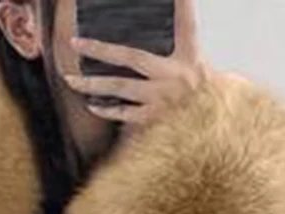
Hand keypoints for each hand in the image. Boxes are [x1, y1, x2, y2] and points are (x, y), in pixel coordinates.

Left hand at [61, 0, 220, 139]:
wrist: (212, 131)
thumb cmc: (202, 98)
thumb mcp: (198, 65)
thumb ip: (182, 43)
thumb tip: (168, 18)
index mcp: (189, 58)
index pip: (184, 24)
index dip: (178, 6)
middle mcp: (175, 76)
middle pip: (132, 57)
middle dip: (101, 49)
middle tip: (76, 43)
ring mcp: (162, 100)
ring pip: (121, 87)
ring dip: (93, 84)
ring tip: (72, 80)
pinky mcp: (155, 121)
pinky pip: (125, 114)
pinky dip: (108, 110)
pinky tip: (93, 105)